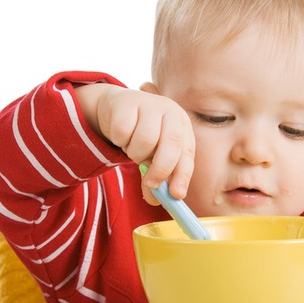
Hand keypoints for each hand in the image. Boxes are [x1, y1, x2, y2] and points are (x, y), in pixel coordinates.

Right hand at [75, 83, 195, 202]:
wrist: (117, 107)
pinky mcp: (127, 102)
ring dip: (134, 153)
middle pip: (171, 144)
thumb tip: (155, 200)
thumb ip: (156, 176)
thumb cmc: (141, 133)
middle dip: (161, 169)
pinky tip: (120, 135)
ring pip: (144, 141)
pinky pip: (122, 132)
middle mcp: (170, 111)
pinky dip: (119, 141)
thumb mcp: (152, 155)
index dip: (183, 175)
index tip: (176, 195)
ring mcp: (149, 104)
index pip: (187, 153)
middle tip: (150, 183)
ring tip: (132, 148)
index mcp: (182, 125)